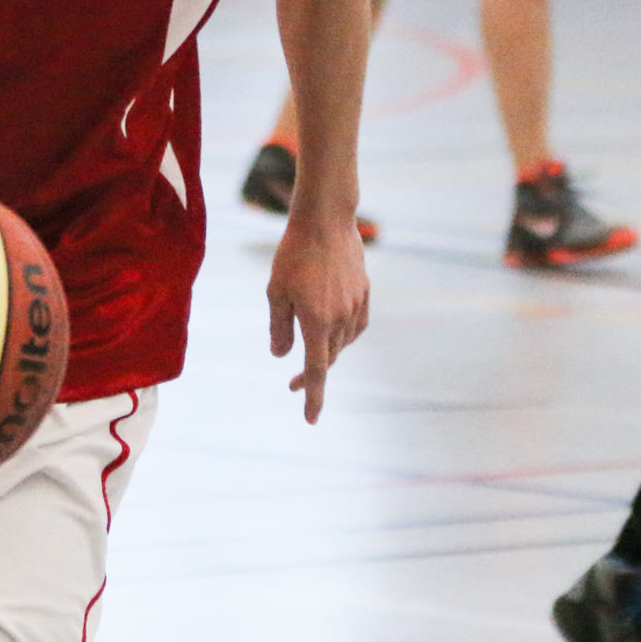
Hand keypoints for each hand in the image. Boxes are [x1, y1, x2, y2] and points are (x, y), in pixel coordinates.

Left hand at [267, 215, 370, 423]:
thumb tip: (282, 356)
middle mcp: (341, 319)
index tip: (310, 420)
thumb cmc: (293, 255)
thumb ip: (279, 328)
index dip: (312, 397)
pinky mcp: (365, 293)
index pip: (316, 371)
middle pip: (328, 358)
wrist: (325, 221)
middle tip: (291, 383)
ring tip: (307, 346)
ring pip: (342, 342)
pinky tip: (333, 332)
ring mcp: (356, 306)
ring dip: (326, 351)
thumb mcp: (275, 292)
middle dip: (310, 374)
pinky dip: (344, 335)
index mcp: (317, 321)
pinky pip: (356, 326)